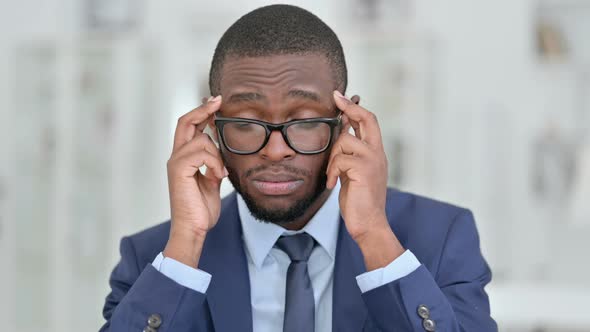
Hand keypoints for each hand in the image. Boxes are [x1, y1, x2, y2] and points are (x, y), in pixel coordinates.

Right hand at [163, 96, 226, 267]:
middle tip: (218, 101)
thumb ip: (214, 165)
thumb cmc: (201, 209)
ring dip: (217, 154)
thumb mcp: (213, 182)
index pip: (189, 127)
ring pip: (200, 140)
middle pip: (185, 122)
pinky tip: (218, 176)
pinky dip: (214, 163)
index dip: (202, 113)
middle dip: (203, 109)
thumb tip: (222, 154)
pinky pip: (201, 153)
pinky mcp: (179, 170)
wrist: (194, 228)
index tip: (216, 103)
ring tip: (221, 172)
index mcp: (184, 158)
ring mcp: (176, 162)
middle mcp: (176, 157)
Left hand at [327, 91, 403, 268]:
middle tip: (336, 97)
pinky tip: (332, 184)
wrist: (369, 224)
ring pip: (345, 141)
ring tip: (332, 175)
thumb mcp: (353, 172)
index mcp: (375, 153)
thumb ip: (349, 155)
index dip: (355, 107)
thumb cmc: (359, 201)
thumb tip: (340, 136)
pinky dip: (332, 171)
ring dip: (332, 157)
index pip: (369, 122)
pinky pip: (340, 159)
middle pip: (368, 119)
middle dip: (350, 106)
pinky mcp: (365, 170)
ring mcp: (373, 161)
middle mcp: (377, 153)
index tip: (340, 97)